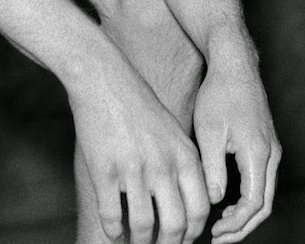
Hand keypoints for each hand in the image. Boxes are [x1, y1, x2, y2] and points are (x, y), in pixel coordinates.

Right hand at [68, 56, 211, 243]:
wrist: (104, 78)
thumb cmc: (138, 105)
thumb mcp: (172, 132)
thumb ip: (183, 166)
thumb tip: (190, 206)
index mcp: (184, 156)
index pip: (200, 211)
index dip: (192, 234)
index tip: (182, 240)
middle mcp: (163, 165)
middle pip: (175, 226)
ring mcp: (134, 169)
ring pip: (143, 226)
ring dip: (139, 242)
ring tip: (135, 243)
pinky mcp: (105, 170)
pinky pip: (111, 216)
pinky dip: (113, 230)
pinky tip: (113, 230)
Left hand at [193, 57, 280, 241]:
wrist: (235, 65)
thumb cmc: (219, 94)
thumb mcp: (209, 131)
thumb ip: (213, 169)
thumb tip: (215, 201)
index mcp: (259, 154)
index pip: (253, 204)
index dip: (235, 225)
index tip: (213, 232)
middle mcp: (272, 155)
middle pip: (263, 205)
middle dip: (242, 227)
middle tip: (217, 238)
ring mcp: (272, 149)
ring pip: (264, 194)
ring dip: (245, 214)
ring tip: (219, 225)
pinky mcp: (266, 144)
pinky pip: (262, 181)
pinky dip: (248, 198)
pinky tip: (227, 202)